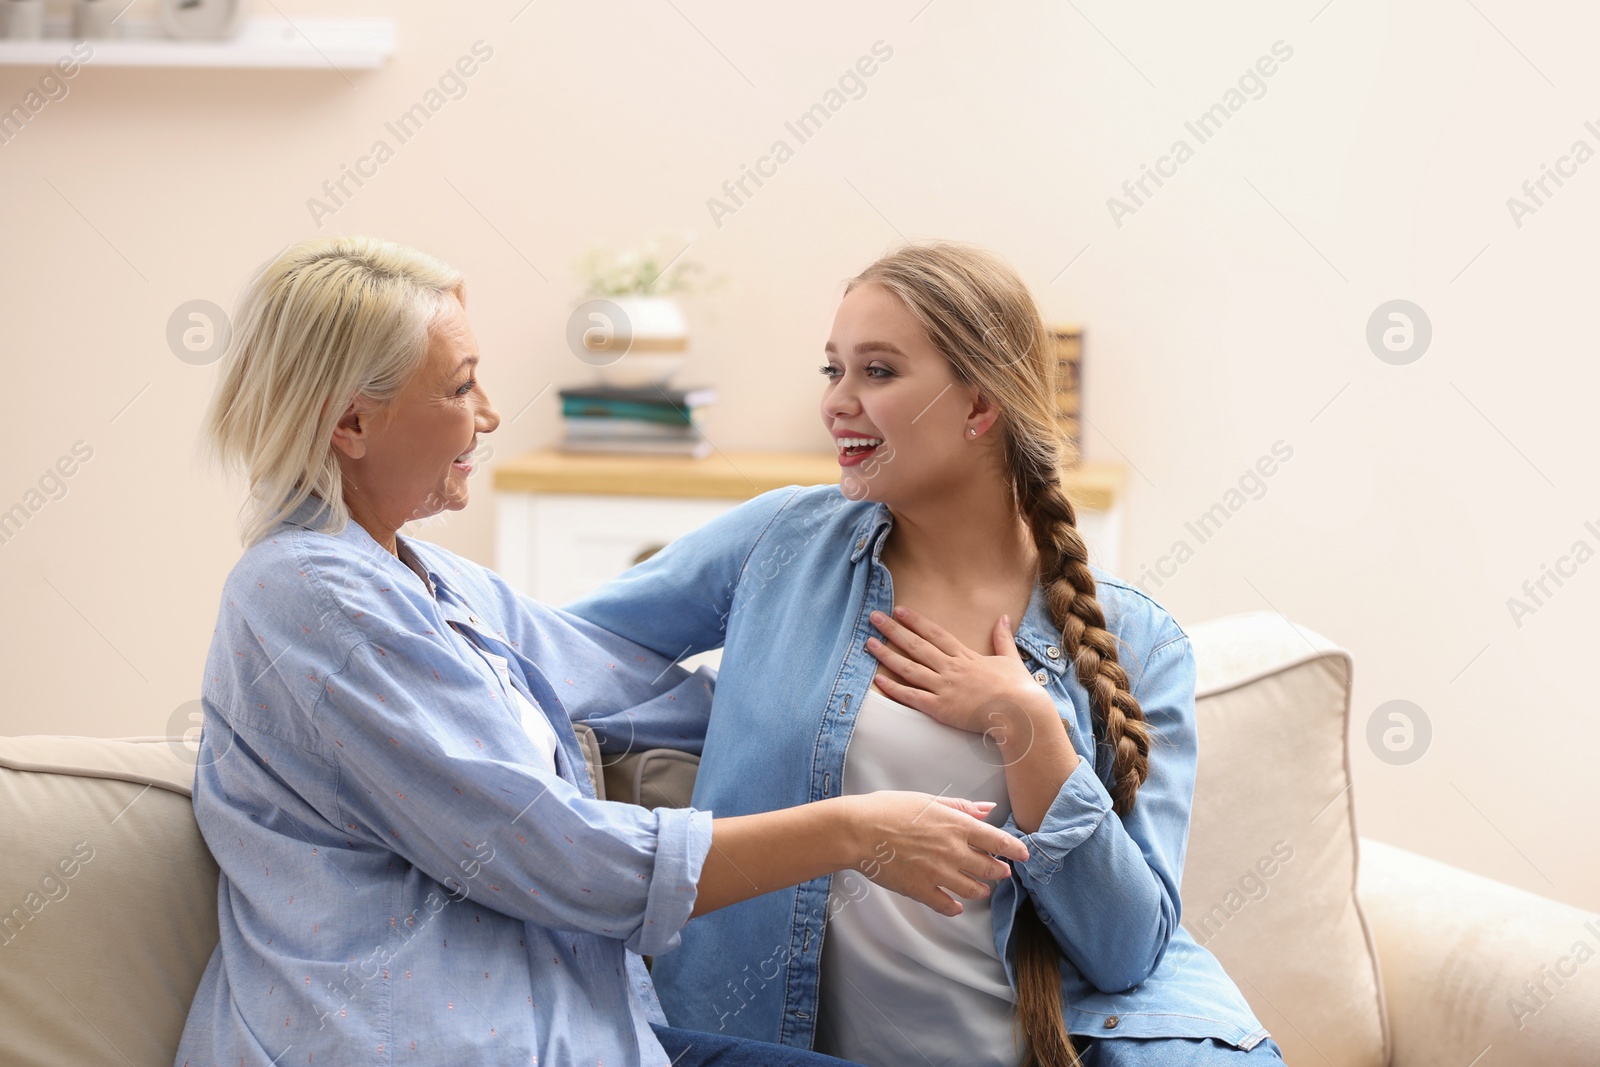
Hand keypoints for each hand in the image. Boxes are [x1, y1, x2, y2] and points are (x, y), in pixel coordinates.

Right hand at [843, 790, 1029, 915]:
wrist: (858, 831)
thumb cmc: (889, 809)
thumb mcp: (926, 800)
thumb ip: (960, 807)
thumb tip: (987, 809)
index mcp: (956, 825)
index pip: (996, 840)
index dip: (1014, 849)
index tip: (1023, 855)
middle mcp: (952, 850)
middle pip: (989, 867)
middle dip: (1000, 871)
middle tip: (1002, 872)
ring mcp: (937, 872)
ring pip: (972, 889)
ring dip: (980, 889)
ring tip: (981, 888)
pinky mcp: (920, 889)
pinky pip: (946, 904)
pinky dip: (954, 907)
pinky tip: (955, 906)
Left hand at [866, 606, 1056, 740]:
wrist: (1019, 713)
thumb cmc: (1017, 689)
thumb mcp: (1010, 658)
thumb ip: (1003, 638)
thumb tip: (1004, 618)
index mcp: (965, 656)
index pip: (935, 633)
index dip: (916, 621)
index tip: (899, 610)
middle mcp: (950, 668)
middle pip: (916, 645)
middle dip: (893, 630)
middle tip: (874, 617)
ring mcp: (944, 687)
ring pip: (909, 668)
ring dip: (887, 655)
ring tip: (869, 643)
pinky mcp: (940, 708)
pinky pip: (911, 696)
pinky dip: (893, 688)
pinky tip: (878, 679)